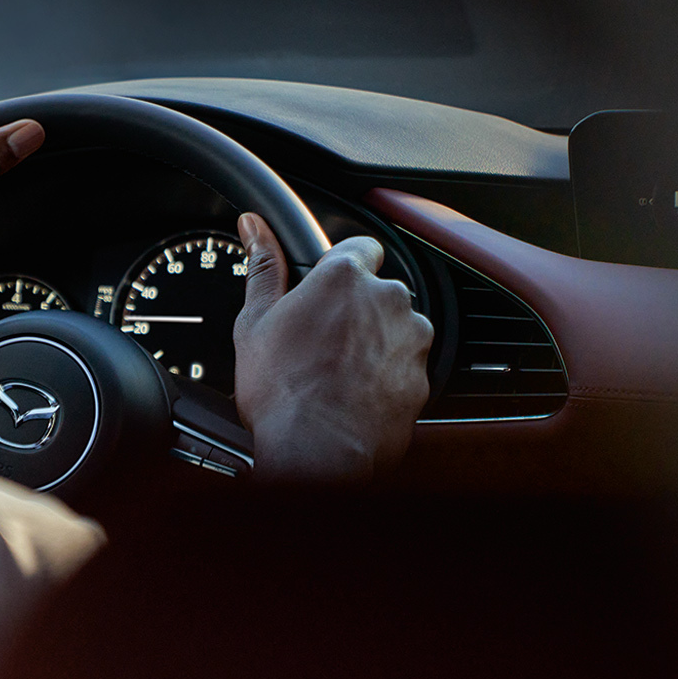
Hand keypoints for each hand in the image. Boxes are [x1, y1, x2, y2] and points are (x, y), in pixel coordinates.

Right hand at [232, 213, 433, 483]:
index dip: (341, 269)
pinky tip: (356, 394)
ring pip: (396, 329)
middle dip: (357, 311)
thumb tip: (253, 226)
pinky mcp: (424, 378)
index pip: (360, 248)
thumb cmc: (283, 391)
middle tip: (321, 341)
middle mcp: (388, 300)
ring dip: (375, 343)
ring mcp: (411, 340)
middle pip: (379, 292)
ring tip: (338, 373)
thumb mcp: (255, 323)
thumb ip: (263, 268)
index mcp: (345, 278)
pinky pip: (406, 367)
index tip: (327, 290)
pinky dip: (387, 376)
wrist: (317, 452)